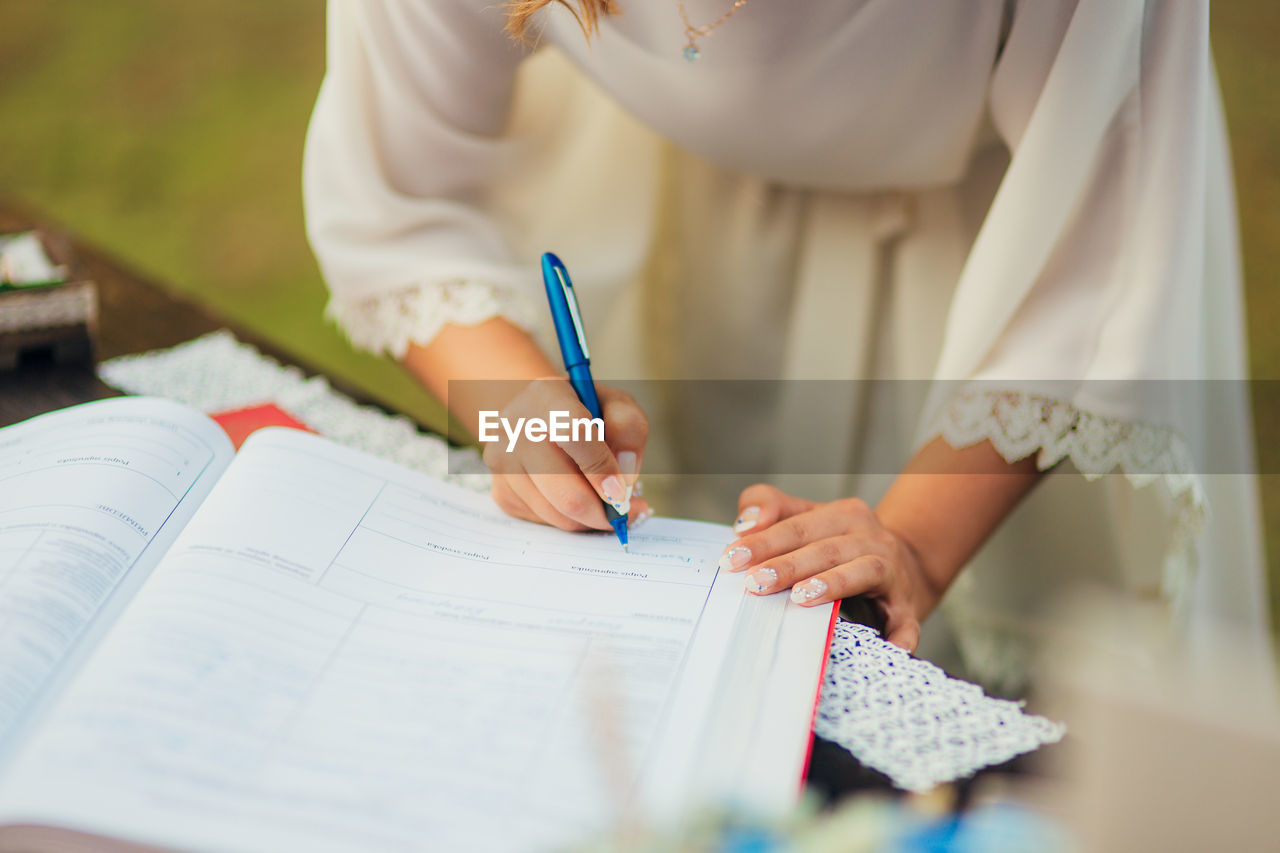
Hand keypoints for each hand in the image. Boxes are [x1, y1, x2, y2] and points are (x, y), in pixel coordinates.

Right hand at [485, 377, 649, 530]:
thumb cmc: (584, 411)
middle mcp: (515, 427)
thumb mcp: (614, 405)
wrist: (535, 417)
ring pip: (558, 514)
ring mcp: (502, 462)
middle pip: (566, 492)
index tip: (621, 492)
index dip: (601, 469)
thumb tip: (622, 480)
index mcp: (547, 396)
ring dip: (589, 518)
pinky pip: (544, 521)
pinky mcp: (500, 490)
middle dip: (604, 512)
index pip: (573, 433)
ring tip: (602, 501)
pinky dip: (568, 518)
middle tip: (626, 512)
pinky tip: (575, 497)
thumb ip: (628, 430)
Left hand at [718, 484, 935, 650]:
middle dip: (788, 565)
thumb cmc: (839, 543)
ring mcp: (893, 571)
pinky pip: (905, 621)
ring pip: (864, 571)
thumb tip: (745, 523)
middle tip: (756, 582)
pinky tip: (886, 648)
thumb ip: (772, 508)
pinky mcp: (906, 606)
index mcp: (843, 515)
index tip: (731, 560)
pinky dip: (899, 636)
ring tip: (801, 598)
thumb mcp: (808, 516)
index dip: (763, 542)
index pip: (796, 526)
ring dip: (834, 584)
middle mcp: (870, 538)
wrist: (904, 563)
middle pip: (826, 548)